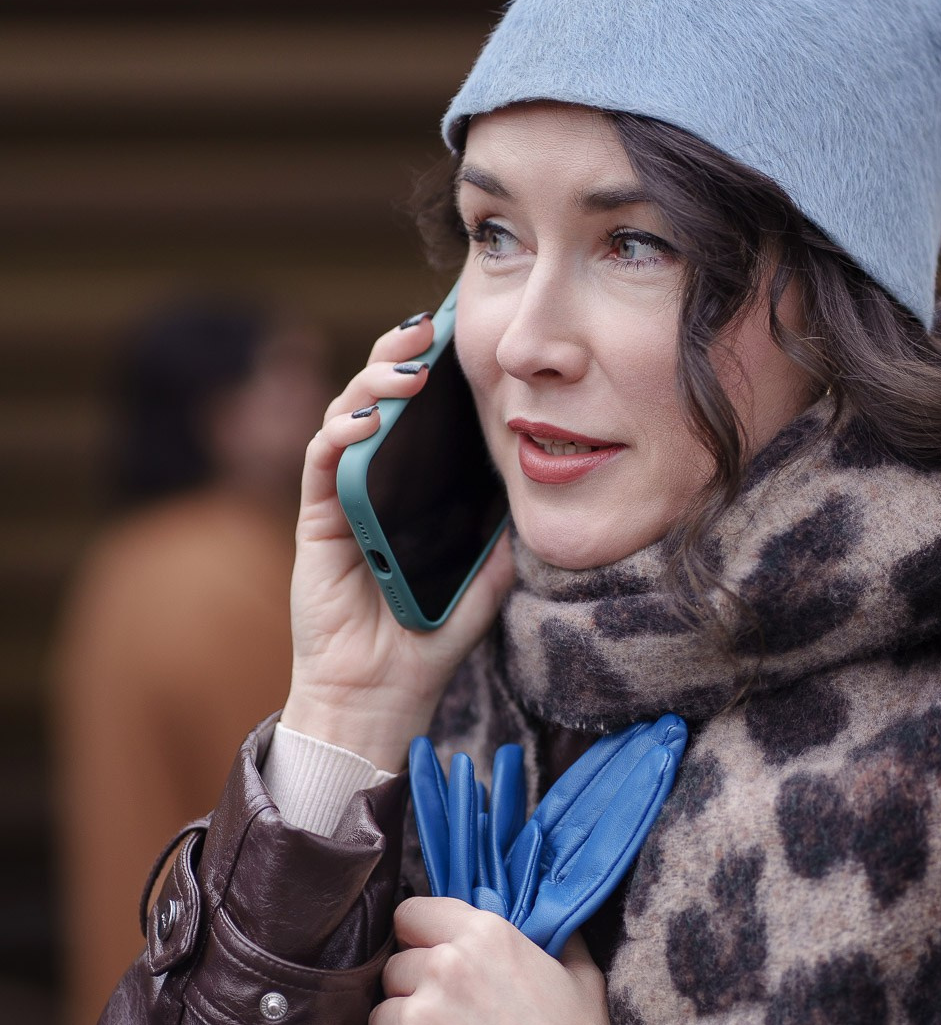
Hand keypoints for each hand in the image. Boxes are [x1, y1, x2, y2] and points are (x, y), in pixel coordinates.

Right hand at [281, 316, 514, 771]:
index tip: (462, 339)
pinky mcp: (316, 519)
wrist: (381, 691)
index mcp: (413, 487)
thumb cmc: (428, 636)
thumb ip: (505, 534)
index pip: (422, 414)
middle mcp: (375, 481)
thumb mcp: (487, 578)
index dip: (435, 371)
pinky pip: (321, 461)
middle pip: (379, 399)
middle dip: (399, 356)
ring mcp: (341, 496)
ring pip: (347, 415)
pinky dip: (341, 432)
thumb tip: (540, 487)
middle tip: (427, 333)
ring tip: (408, 370)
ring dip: (374, 384)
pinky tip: (368, 421)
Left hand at [359, 900, 659, 1024]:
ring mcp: (419, 1018)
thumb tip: (545, 924)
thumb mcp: (581, 978)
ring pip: (378, 1018)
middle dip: (411, 994)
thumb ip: (554, 940)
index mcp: (485, 935)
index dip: (416, 940)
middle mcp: (445, 967)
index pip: (411, 915)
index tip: (427, 961)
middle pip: (392, 969)